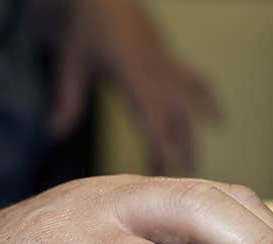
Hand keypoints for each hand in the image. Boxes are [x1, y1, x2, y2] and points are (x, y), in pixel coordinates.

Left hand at [46, 0, 220, 174]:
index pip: (153, 118)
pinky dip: (210, 101)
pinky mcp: (171, 60)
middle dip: (180, 153)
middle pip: (177, 119)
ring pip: (190, 106)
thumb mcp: (70, 64)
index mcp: (132, 75)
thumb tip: (53, 133)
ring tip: (196, 171)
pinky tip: (219, 122)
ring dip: (194, 138)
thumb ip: (66, 100)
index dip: (160, 145)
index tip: (163, 171)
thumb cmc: (85, 27)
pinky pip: (198, 82)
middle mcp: (156, 72)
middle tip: (177, 187)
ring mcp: (168, 65)